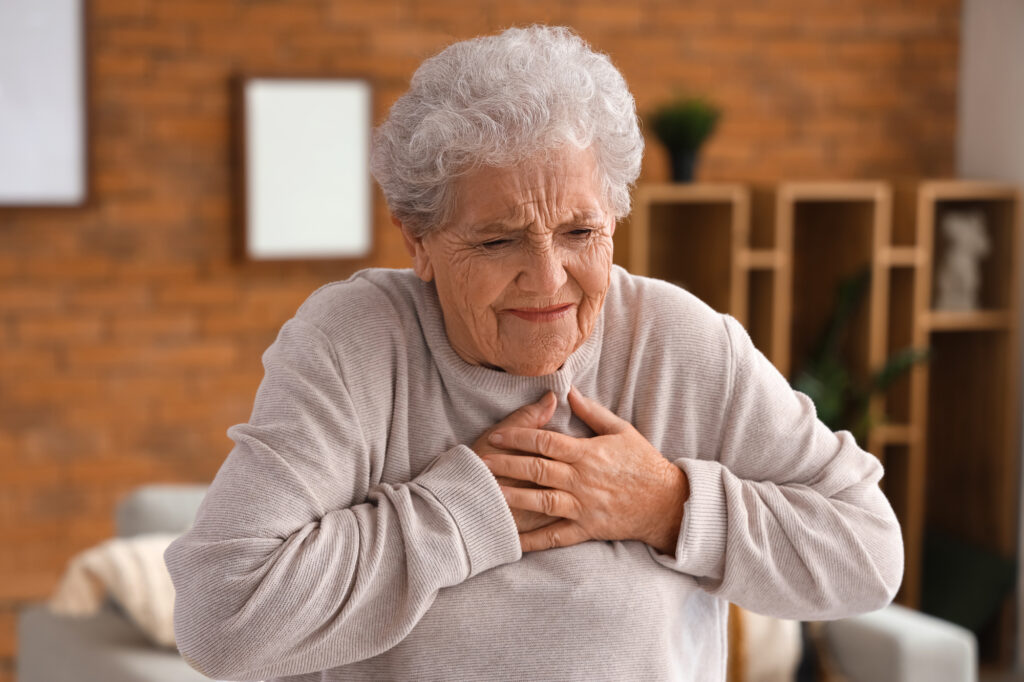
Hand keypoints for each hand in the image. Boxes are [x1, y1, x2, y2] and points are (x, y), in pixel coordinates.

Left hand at [481, 386, 688, 553]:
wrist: (667, 502)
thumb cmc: (644, 463)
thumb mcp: (621, 431)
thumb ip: (592, 412)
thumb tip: (568, 391)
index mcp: (588, 453)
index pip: (545, 441)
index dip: (518, 436)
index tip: (496, 434)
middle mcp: (582, 479)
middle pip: (537, 469)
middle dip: (506, 464)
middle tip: (480, 461)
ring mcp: (583, 506)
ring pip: (542, 500)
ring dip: (514, 496)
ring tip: (489, 492)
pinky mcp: (587, 528)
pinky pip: (556, 536)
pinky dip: (533, 540)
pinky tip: (512, 539)